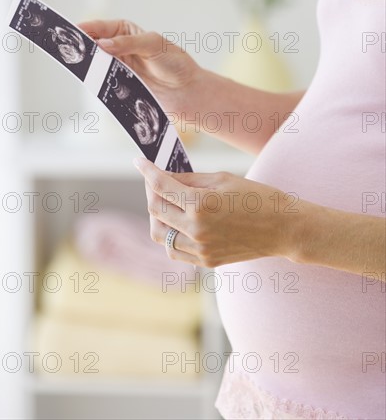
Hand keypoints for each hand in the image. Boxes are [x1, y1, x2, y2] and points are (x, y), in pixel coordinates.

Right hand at [78, 19, 201, 113]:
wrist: (187, 92)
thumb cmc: (176, 63)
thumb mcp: (153, 45)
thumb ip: (127, 43)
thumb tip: (102, 44)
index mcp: (124, 31)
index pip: (97, 27)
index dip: (81, 28)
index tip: (67, 32)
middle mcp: (118, 48)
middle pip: (92, 47)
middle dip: (80, 48)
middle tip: (67, 51)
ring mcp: (118, 68)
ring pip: (95, 66)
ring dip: (87, 68)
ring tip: (77, 68)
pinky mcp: (121, 86)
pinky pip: (104, 84)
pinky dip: (97, 84)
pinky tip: (92, 84)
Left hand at [133, 157, 298, 267]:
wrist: (284, 228)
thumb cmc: (258, 197)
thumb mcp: (222, 179)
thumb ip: (189, 178)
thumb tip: (165, 175)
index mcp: (200, 204)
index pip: (161, 186)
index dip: (146, 171)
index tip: (139, 162)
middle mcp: (196, 229)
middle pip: (155, 209)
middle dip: (151, 191)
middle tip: (156, 180)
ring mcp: (200, 248)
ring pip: (159, 234)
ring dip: (157, 216)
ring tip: (166, 203)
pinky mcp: (206, 261)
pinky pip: (174, 250)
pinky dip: (170, 235)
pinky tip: (178, 223)